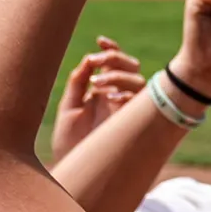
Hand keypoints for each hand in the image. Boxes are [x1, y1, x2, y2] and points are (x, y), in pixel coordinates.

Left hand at [51, 37, 143, 162]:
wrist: (74, 171)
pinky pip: (141, 103)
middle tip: (99, 60)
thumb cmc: (69, 143)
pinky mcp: (133, 125)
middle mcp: (117, 99)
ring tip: (98, 84)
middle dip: (117, 59)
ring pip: (138, 82)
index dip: (111, 48)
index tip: (100, 40)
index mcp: (101, 92)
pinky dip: (127, 94)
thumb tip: (89, 58)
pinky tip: (110, 97)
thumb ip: (78, 83)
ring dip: (119, 76)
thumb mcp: (68, 109)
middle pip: (130, 68)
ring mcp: (126, 111)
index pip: (113, 64)